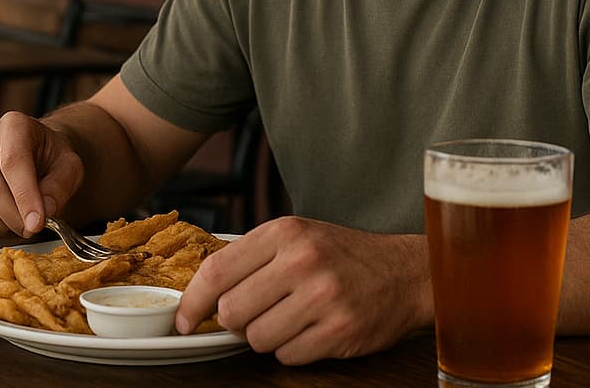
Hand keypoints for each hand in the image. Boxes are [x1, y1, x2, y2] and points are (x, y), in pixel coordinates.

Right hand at [0, 111, 82, 236]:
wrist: (35, 154)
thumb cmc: (52, 159)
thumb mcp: (70, 166)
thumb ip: (61, 186)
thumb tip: (45, 211)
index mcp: (14, 125)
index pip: (13, 162)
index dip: (25, 196)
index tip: (37, 223)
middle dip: (14, 217)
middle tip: (33, 229)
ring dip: (3, 225)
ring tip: (23, 220)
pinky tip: (6, 220)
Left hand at [175, 216, 431, 363]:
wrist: (405, 272)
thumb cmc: (342, 255)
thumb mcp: (297, 236)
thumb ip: (251, 257)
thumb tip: (199, 293)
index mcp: (285, 232)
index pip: (216, 271)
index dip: (192, 302)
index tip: (185, 320)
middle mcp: (302, 260)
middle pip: (231, 311)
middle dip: (237, 321)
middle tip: (257, 313)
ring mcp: (322, 296)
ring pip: (257, 338)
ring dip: (267, 336)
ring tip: (291, 318)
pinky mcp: (339, 330)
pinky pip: (287, 356)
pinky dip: (293, 350)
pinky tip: (312, 330)